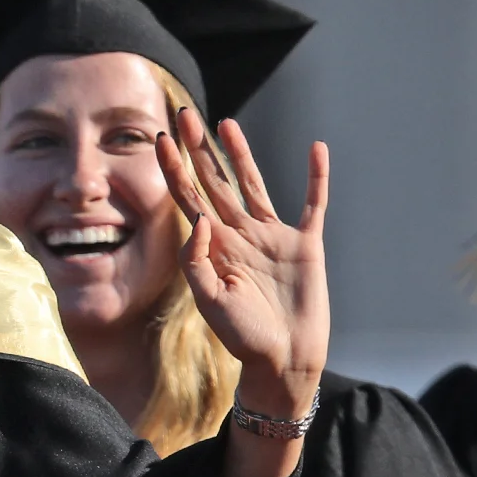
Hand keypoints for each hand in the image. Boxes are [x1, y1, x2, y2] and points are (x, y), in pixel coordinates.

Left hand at [155, 108, 328, 416]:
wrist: (283, 361)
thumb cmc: (243, 339)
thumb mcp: (210, 302)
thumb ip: (198, 262)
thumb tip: (201, 219)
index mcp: (213, 249)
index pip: (188, 199)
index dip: (174, 169)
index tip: (159, 139)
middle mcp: (240, 236)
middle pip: (215, 182)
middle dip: (198, 149)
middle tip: (183, 114)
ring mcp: (273, 238)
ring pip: (253, 185)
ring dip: (240, 154)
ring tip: (226, 124)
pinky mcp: (306, 245)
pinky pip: (312, 204)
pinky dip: (317, 177)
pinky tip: (317, 148)